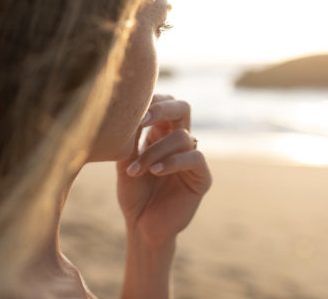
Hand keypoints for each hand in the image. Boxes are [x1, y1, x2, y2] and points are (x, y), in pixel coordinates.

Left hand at [116, 94, 211, 245]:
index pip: (164, 103)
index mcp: (161, 133)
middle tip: (141, 120)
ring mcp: (192, 157)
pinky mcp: (202, 177)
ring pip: (182, 136)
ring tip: (136, 170)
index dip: (152, 101)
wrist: (141, 226)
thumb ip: (130, 137)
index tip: (133, 111)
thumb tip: (130, 110)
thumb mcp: (125, 161)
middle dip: (162, 109)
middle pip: (183, 107)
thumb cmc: (132, 193)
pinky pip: (194, 158)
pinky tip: (155, 172)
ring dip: (155, 151)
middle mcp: (179, 141)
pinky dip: (172, 162)